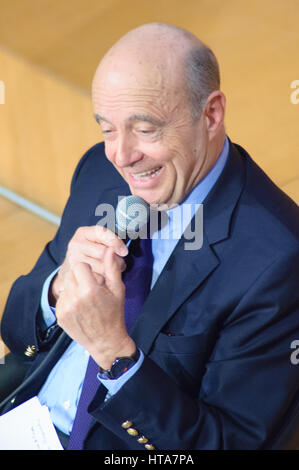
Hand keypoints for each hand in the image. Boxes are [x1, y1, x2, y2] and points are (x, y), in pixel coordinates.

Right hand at [50, 226, 127, 303]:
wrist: (71, 271)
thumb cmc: (89, 255)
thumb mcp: (97, 242)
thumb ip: (110, 241)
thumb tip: (123, 252)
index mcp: (83, 233)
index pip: (102, 233)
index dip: (115, 241)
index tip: (124, 252)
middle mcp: (76, 244)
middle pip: (104, 251)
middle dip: (116, 259)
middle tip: (119, 264)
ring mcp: (74, 259)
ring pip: (102, 267)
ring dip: (111, 271)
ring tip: (110, 271)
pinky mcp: (75, 274)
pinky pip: (97, 279)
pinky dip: (103, 280)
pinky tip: (102, 278)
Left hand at [55, 247, 135, 367]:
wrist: (106, 341)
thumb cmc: (114, 314)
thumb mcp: (117, 290)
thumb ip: (112, 268)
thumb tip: (110, 249)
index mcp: (89, 289)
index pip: (80, 266)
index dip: (89, 270)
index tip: (96, 280)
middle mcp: (75, 298)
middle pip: (71, 274)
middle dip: (81, 278)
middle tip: (91, 289)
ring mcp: (65, 308)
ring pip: (65, 285)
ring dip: (74, 288)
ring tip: (86, 299)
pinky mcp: (60, 315)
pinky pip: (62, 298)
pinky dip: (69, 299)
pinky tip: (80, 308)